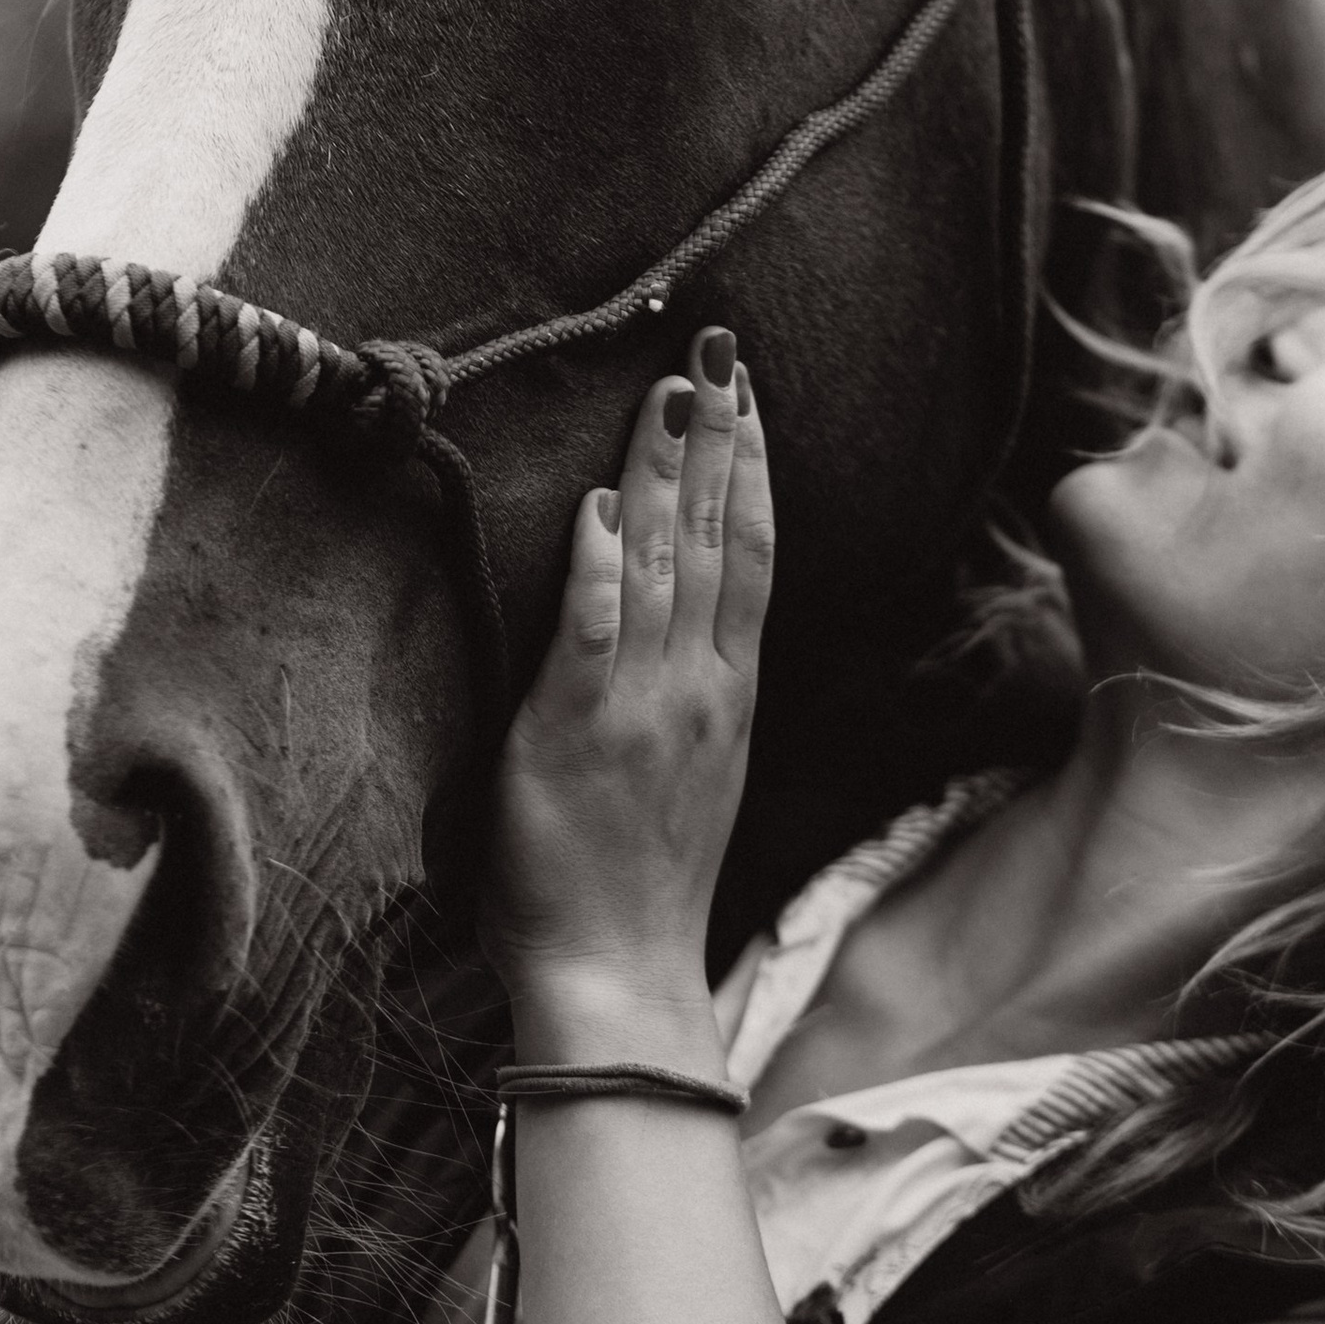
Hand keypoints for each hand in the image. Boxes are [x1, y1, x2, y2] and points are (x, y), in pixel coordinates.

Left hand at [484, 331, 773, 1010]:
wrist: (621, 972)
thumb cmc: (643, 878)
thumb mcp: (696, 766)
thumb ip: (690, 680)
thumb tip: (679, 600)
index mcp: (726, 692)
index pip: (748, 554)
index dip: (750, 467)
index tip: (749, 392)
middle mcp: (696, 688)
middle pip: (714, 540)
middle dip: (717, 440)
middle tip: (718, 351)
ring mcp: (641, 709)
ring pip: (661, 569)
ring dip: (663, 476)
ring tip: (670, 392)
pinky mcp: (575, 737)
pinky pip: (591, 638)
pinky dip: (597, 571)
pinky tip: (596, 509)